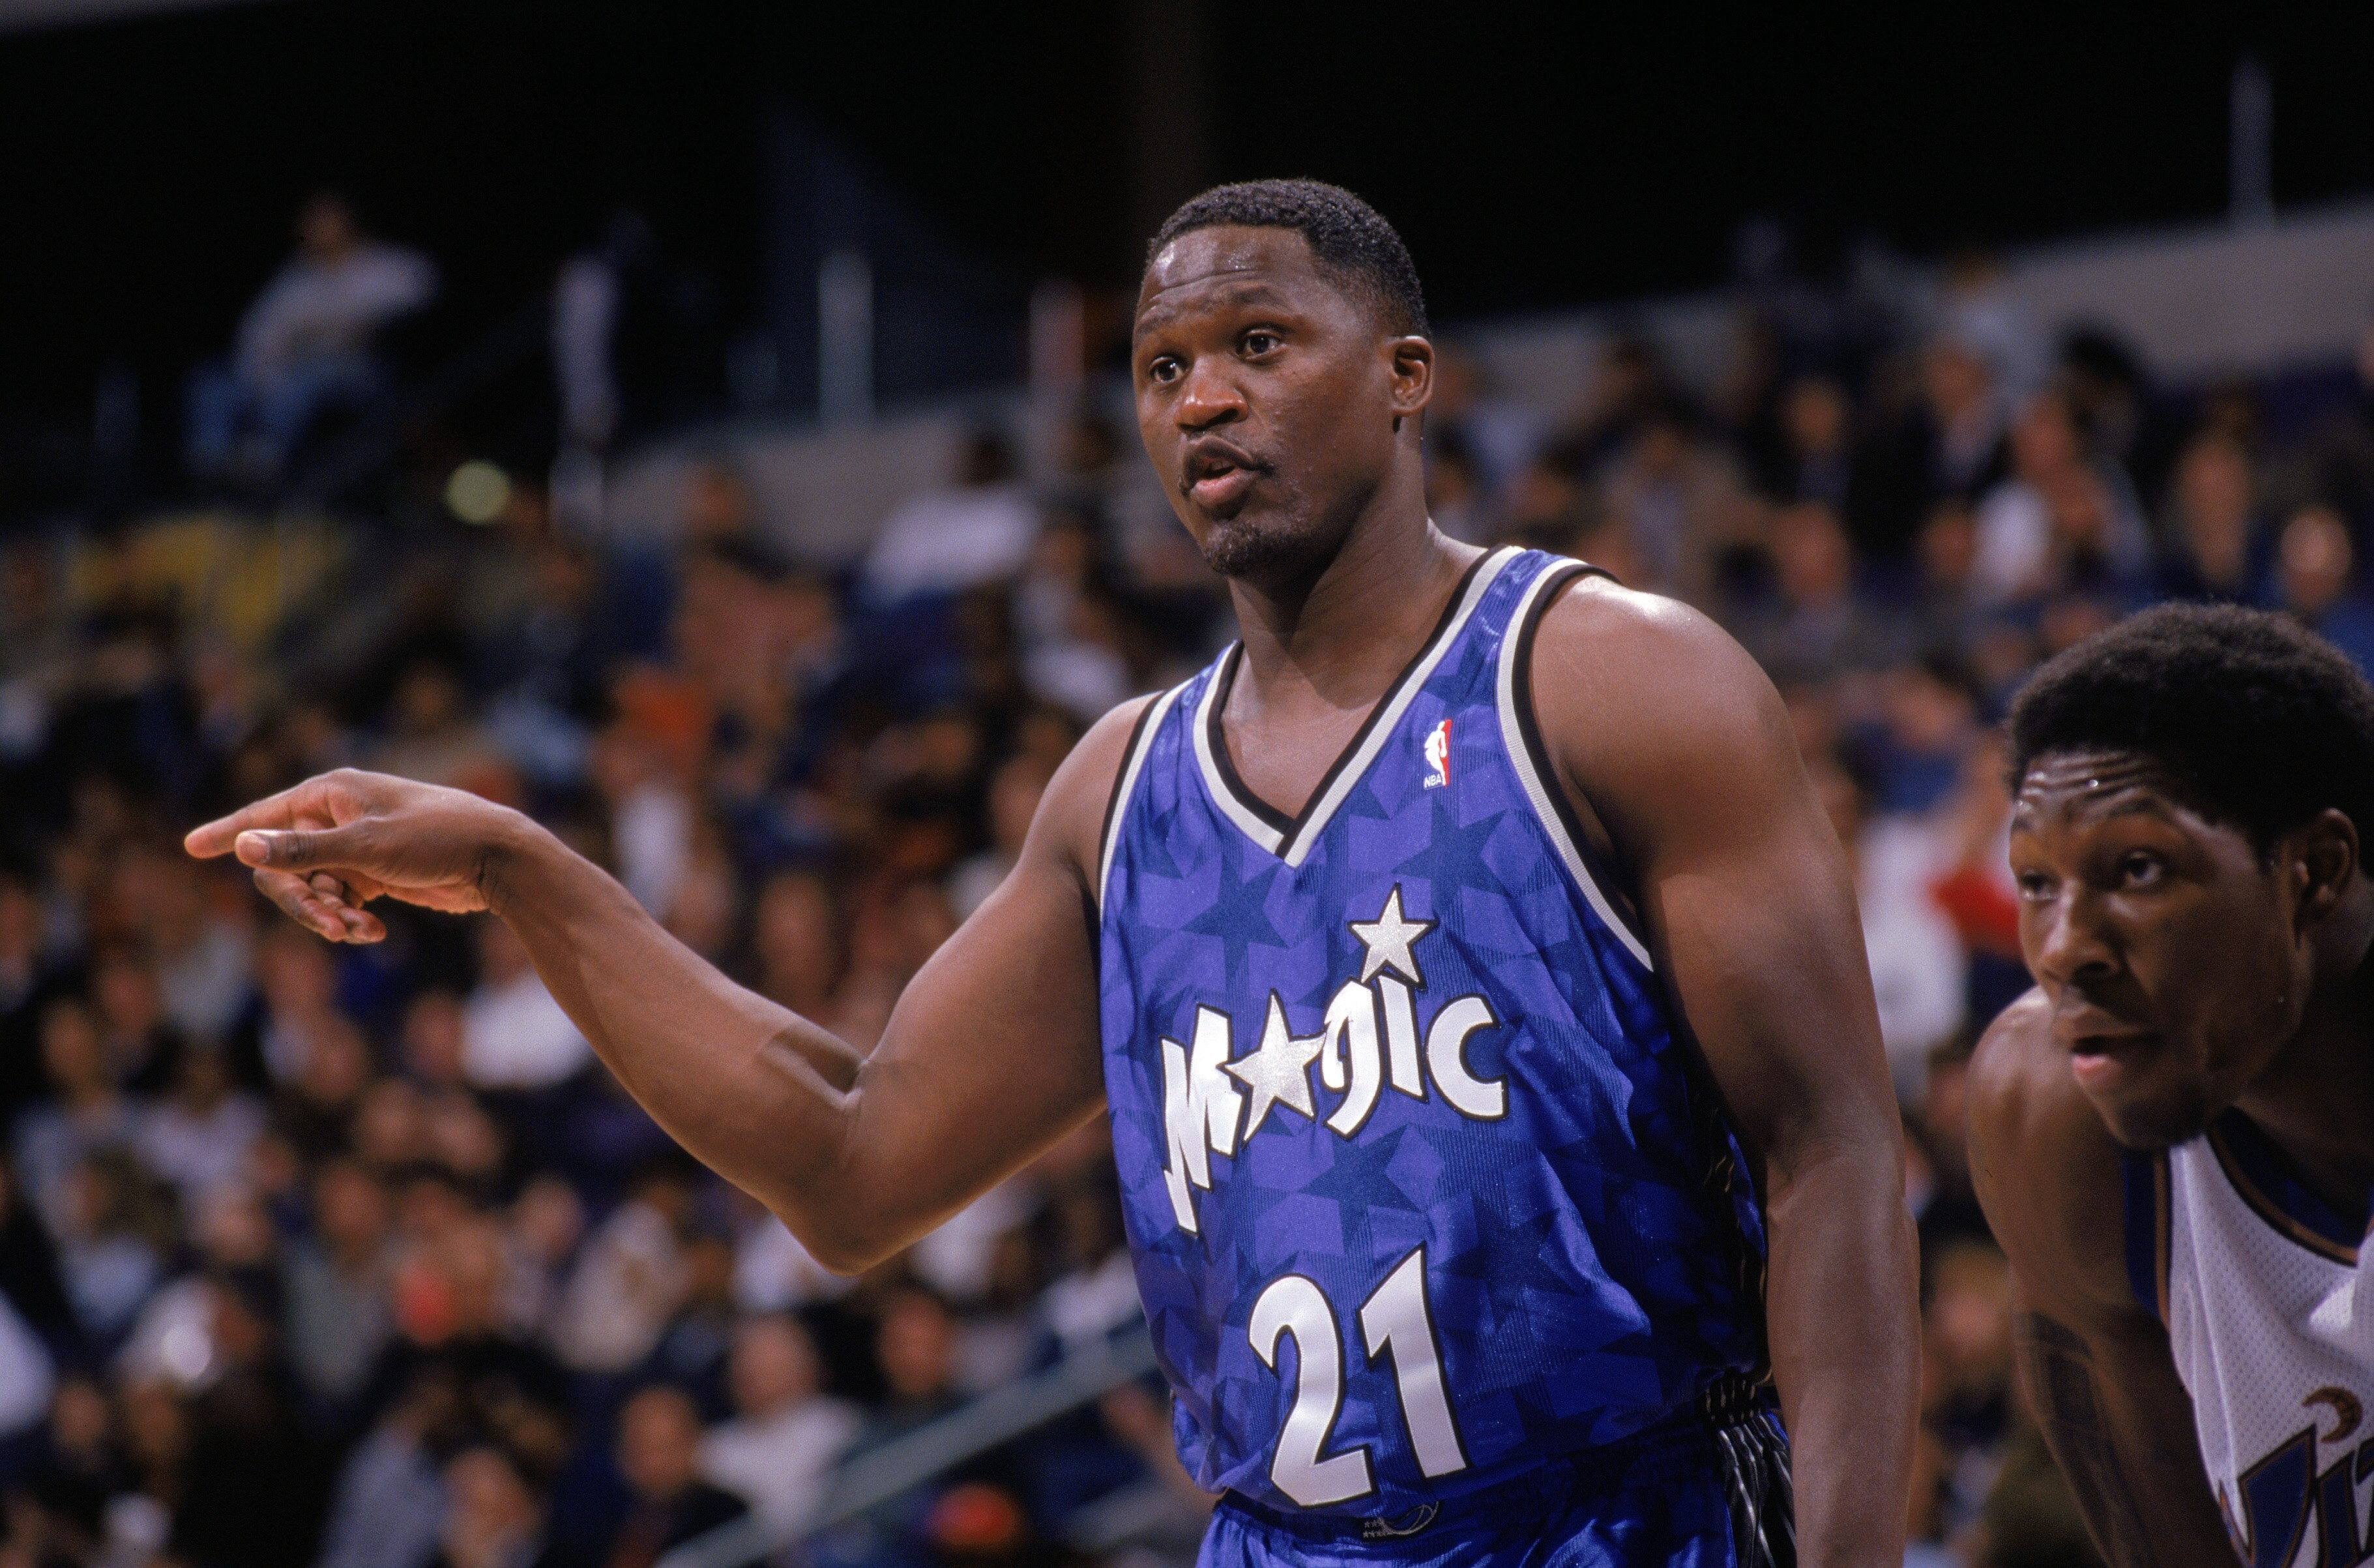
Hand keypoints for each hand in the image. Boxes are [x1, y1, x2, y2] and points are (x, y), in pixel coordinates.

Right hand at [184, 768, 522, 942]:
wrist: (497, 858)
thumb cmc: (436, 839)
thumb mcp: (367, 848)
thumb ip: (303, 851)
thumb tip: (244, 847)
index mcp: (330, 794)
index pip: (264, 815)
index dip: (230, 832)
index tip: (190, 847)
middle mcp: (338, 816)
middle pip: (285, 866)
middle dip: (301, 899)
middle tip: (331, 924)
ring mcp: (356, 847)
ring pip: (312, 889)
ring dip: (327, 914)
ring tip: (358, 931)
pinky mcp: (375, 875)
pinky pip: (340, 901)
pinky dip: (349, 919)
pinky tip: (372, 933)